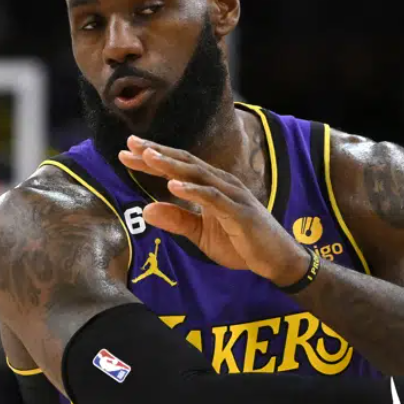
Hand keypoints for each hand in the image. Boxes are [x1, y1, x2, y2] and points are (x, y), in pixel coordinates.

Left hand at [117, 136, 310, 284]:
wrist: (276, 259)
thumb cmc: (242, 244)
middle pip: (185, 163)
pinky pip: (213, 198)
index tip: (127, 152)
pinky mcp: (239, 212)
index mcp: (212, 187)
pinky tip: (173, 186)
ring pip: (198, 175)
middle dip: (157, 153)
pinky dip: (193, 191)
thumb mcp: (201, 234)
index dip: (153, 159)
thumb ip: (177, 221)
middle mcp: (221, 184)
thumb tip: (145, 211)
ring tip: (148, 158)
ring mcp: (232, 196)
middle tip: (130, 143)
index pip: (179, 167)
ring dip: (172, 166)